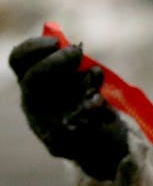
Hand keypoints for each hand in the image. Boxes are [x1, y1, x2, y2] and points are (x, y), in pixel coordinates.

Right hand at [8, 36, 127, 179]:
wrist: (98, 146)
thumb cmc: (85, 103)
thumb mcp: (74, 81)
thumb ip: (70, 65)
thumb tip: (74, 48)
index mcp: (31, 86)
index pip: (18, 62)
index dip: (33, 47)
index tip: (56, 40)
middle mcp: (32, 106)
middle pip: (33, 80)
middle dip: (56, 62)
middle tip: (77, 53)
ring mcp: (47, 125)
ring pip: (59, 99)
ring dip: (82, 82)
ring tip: (96, 76)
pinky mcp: (68, 142)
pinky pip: (81, 119)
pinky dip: (94, 105)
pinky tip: (100, 101)